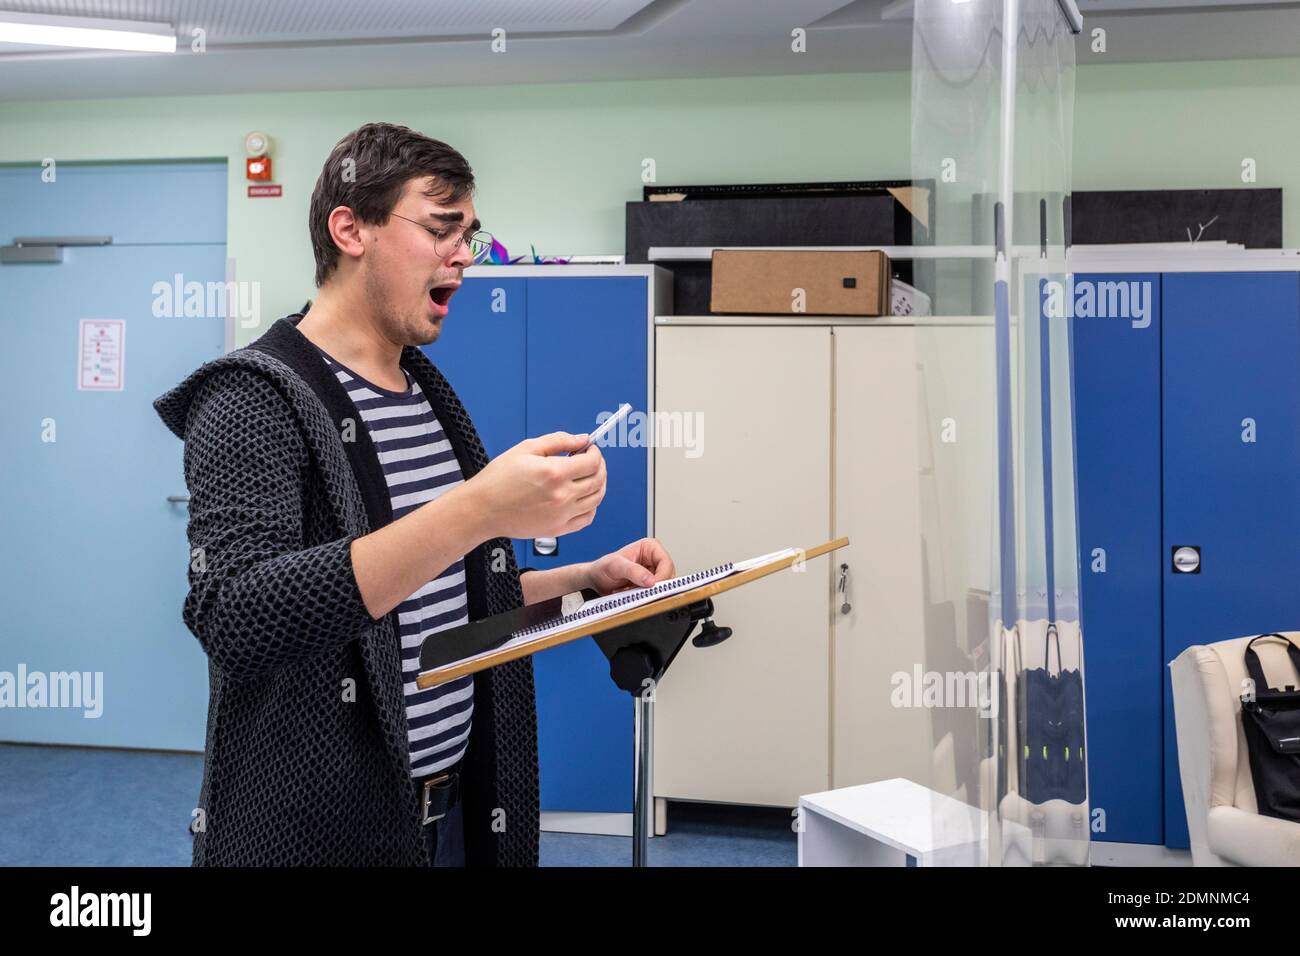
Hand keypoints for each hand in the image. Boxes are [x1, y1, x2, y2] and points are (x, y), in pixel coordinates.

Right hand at [466, 432, 606, 539]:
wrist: (482, 509)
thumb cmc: (498, 479)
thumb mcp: (525, 449)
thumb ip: (558, 440)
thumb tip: (581, 439)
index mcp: (554, 473)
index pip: (592, 462)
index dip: (595, 452)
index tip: (589, 449)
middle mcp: (561, 496)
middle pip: (598, 480)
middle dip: (600, 466)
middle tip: (591, 460)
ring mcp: (561, 515)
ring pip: (597, 499)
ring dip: (599, 484)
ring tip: (589, 476)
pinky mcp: (558, 529)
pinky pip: (587, 518)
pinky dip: (592, 506)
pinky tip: (583, 497)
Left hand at [585, 537, 675, 595]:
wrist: (595, 579)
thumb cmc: (603, 568)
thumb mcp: (615, 566)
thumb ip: (633, 571)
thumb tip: (650, 580)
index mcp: (649, 547)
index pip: (666, 562)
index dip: (662, 576)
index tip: (652, 586)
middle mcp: (653, 558)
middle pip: (668, 575)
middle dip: (656, 586)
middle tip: (642, 592)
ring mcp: (652, 572)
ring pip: (663, 585)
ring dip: (650, 592)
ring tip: (634, 591)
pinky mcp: (649, 584)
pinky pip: (655, 593)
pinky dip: (647, 596)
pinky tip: (634, 594)